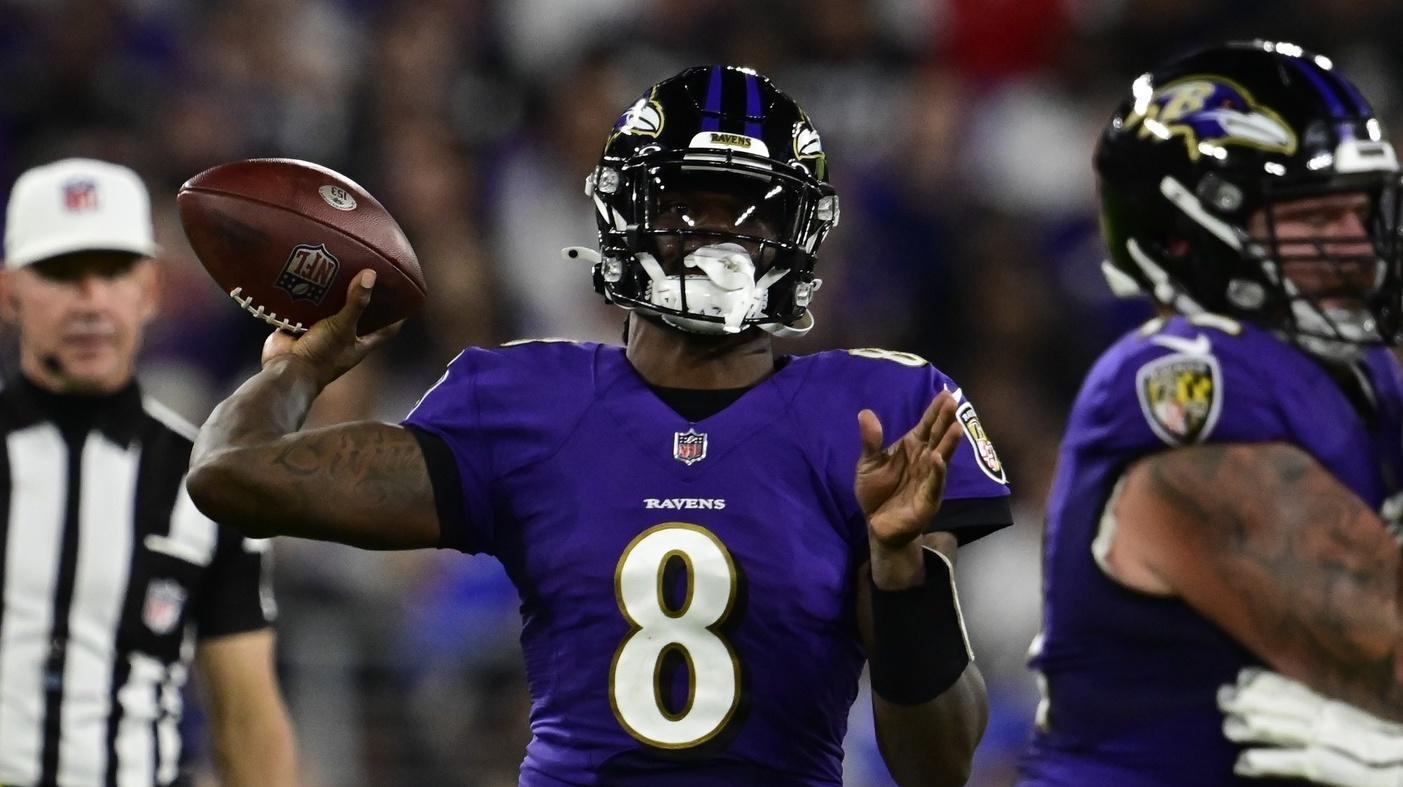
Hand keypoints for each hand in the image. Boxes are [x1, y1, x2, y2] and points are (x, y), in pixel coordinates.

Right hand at [261, 270, 402, 388]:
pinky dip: (311, 296)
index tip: (405, 297)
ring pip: (333, 310)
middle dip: (363, 298)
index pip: (387, 329)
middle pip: (360, 315)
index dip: (397, 316)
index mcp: (361, 343)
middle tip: (369, 273)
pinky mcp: (303, 327)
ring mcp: (323, 332)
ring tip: (341, 269)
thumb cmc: (322, 355)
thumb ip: (356, 304)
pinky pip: (309, 308)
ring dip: (335, 294)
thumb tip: (371, 275)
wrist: (287, 369)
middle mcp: (345, 338)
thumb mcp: (342, 327)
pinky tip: (313, 277)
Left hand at [856, 390, 962, 550]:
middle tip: (954, 402)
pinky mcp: (928, 499)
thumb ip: (871, 441)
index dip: (935, 410)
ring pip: (942, 458)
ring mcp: (930, 479)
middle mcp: (926, 460)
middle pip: (937, 437)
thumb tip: (865, 412)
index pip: (927, 425)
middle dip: (945, 420)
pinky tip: (939, 460)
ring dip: (949, 444)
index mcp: (913, 447)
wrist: (877, 524)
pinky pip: (934, 484)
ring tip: (957, 428)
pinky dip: (937, 473)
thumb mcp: (868, 463)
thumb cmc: (877, 491)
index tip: (945, 393)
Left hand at [1219, 668, 1402, 786]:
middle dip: (1255, 700)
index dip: (1272, 683)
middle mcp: (1345, 723)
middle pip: (1294, 707)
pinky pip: (1304, 764)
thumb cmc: (1397, 758)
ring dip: (1256, 726)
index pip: (1305, 694)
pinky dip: (1271, 762)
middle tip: (1221, 695)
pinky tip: (1242, 763)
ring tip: (1226, 727)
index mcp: (1348, 715)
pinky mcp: (1352, 775)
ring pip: (1292, 730)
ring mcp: (1348, 746)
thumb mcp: (1370, 736)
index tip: (1243, 675)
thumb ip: (1344, 728)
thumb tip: (1311, 728)